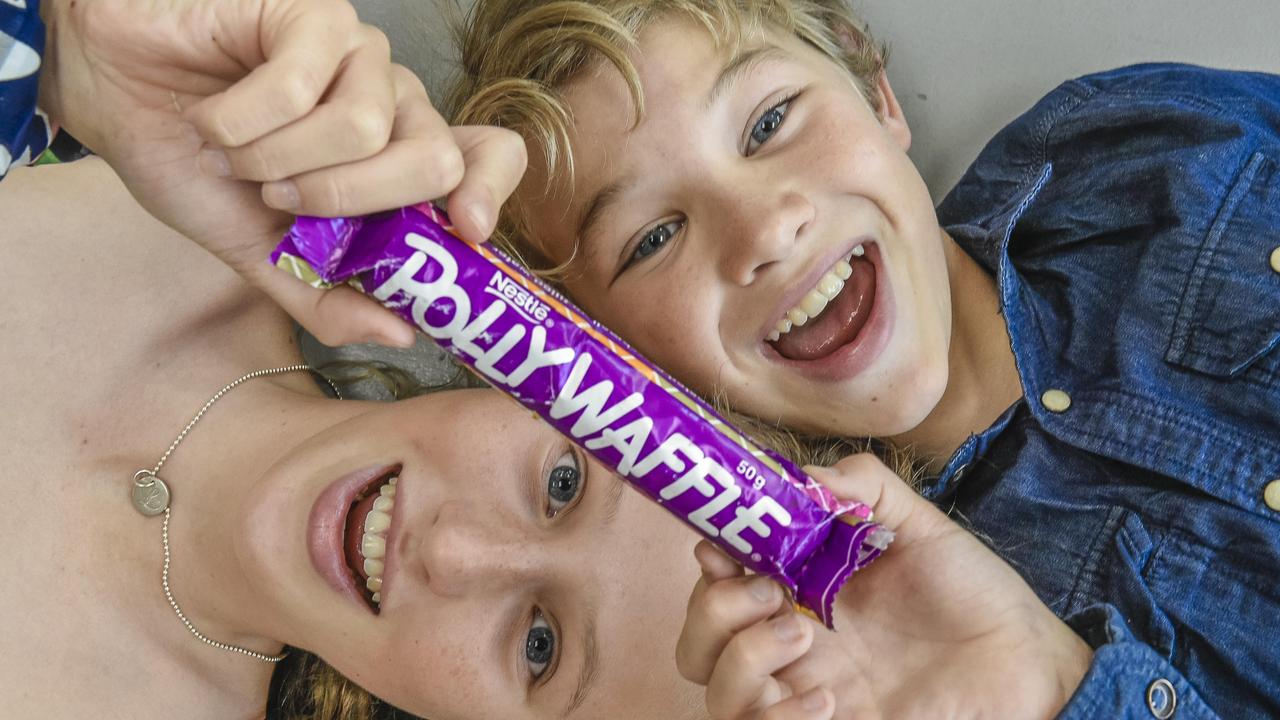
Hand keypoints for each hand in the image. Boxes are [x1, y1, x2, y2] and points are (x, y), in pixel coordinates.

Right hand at [38, 0, 525, 346]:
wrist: (112, 97)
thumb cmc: (194, 165)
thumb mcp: (261, 254)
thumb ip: (327, 298)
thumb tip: (402, 334)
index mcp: (399, 157)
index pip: (491, 157)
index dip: (490, 192)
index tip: (464, 229)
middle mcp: (394, 102)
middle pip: (435, 158)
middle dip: (351, 200)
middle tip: (282, 200)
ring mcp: (359, 54)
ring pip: (365, 127)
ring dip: (280, 161)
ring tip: (238, 156)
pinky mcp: (313, 15)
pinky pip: (300, 88)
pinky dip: (241, 124)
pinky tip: (215, 118)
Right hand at [676, 454, 1093, 719]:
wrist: (1030, 662)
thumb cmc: (974, 594)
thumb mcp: (919, 524)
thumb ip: (864, 488)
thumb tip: (804, 477)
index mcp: (801, 592)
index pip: (719, 585)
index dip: (707, 564)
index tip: (722, 545)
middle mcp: (793, 647)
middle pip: (697, 646)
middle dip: (713, 613)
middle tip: (769, 593)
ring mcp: (808, 695)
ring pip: (715, 696)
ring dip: (740, 660)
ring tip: (801, 637)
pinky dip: (778, 716)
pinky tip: (828, 701)